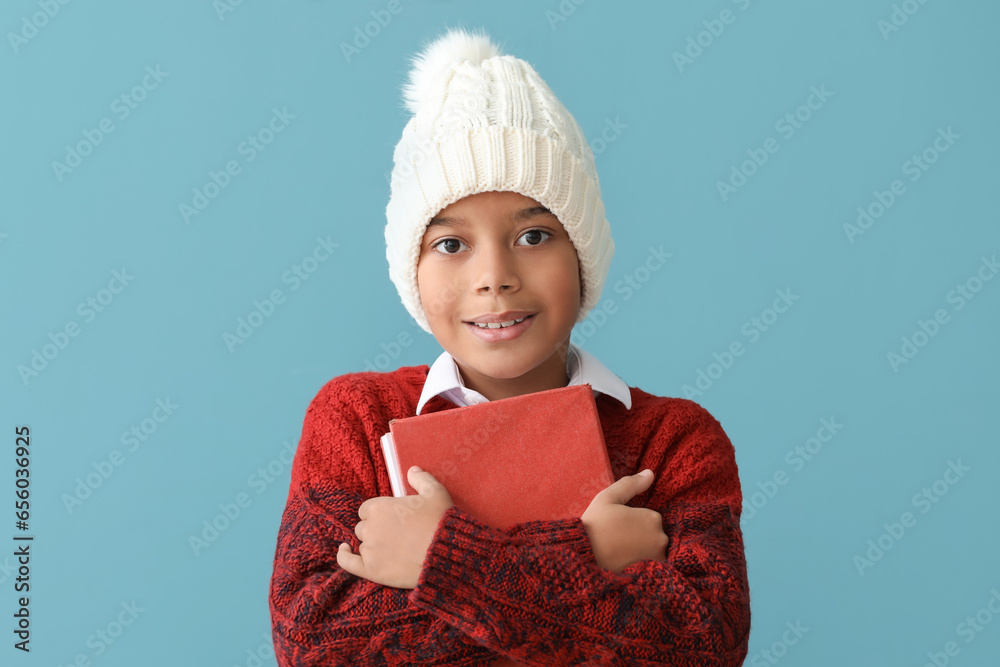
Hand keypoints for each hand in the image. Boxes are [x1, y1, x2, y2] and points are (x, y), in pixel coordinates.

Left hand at [336, 466, 453, 588]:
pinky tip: (344, 550)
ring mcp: (369, 549)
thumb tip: (412, 470)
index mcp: (380, 507)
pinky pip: (348, 562)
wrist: (445, 555)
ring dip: (372, 545)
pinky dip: (344, 556)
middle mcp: (370, 527)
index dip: (378, 514)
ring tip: (389, 548)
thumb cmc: (440, 522)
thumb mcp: (435, 493)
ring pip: (362, 544)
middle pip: (363, 527)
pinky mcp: (371, 570)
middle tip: (394, 535)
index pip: (367, 509)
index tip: (390, 519)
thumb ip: (421, 479)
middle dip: (376, 530)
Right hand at [581, 469, 668, 573]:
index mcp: (652, 518)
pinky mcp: (651, 573)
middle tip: (618, 536)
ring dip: (642, 546)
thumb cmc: (595, 525)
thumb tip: (650, 473)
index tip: (619, 523)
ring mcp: (657, 558)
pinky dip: (643, 560)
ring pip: (653, 547)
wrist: (585, 557)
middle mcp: (661, 538)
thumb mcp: (608, 498)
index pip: (650, 516)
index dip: (634, 518)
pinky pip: (652, 562)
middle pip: (654, 532)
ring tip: (621, 548)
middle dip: (640, 533)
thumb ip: (631, 484)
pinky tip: (627, 559)